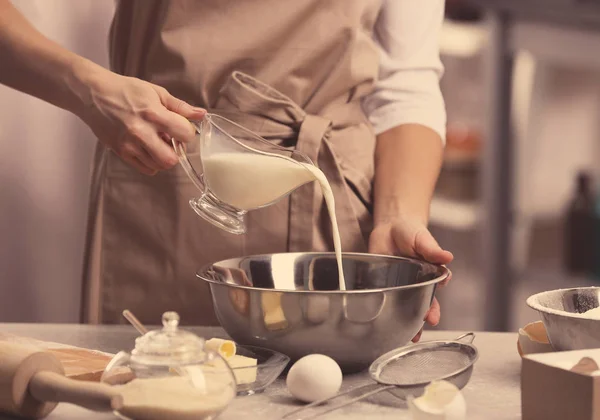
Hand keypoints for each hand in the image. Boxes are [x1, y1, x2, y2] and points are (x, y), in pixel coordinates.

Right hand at [77, 68, 204, 174]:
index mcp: (153, 114)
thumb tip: (201, 114)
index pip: (185, 134)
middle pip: (171, 159)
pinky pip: (145, 169)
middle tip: (171, 140)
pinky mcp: (121, 152)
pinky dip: (152, 162)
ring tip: (157, 141)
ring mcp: (129, 145)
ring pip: (158, 166)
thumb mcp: (155, 92)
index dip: (188, 133)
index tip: (182, 128)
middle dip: (176, 151)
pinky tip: (148, 148)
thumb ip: (180, 107)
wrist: (92, 94)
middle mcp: (141, 132)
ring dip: (163, 156)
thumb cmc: (125, 90)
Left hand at [369, 214, 452, 341]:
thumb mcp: (422, 239)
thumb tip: (447, 257)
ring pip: (403, 305)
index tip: (433, 317)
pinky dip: (384, 308)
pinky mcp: (383, 282)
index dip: (433, 307)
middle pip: (420, 304)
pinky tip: (383, 320)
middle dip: (422, 318)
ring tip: (408, 335)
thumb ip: (432, 249)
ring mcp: (399, 284)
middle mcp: (416, 282)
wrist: (390, 225)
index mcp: (429, 274)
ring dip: (406, 320)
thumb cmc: (411, 232)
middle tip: (418, 330)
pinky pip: (384, 296)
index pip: (434, 294)